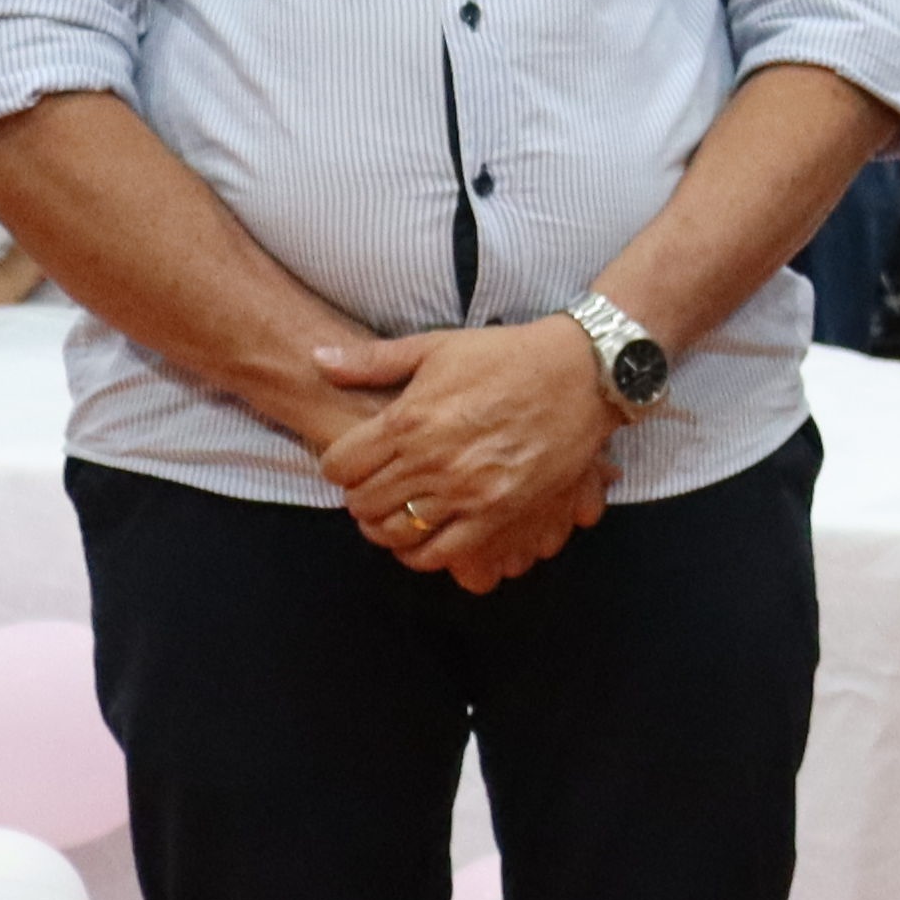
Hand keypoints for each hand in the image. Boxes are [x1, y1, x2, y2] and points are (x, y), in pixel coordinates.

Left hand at [311, 321, 621, 589]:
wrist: (582, 374)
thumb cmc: (508, 356)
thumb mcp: (436, 346)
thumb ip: (372, 360)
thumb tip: (317, 359)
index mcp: (409, 418)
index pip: (339, 466)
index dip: (340, 465)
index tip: (357, 460)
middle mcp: (432, 460)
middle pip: (362, 503)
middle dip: (362, 496)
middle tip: (378, 486)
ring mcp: (466, 491)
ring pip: (395, 532)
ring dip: (387, 526)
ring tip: (399, 511)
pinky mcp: (498, 512)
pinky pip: (439, 553)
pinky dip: (421, 552)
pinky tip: (425, 534)